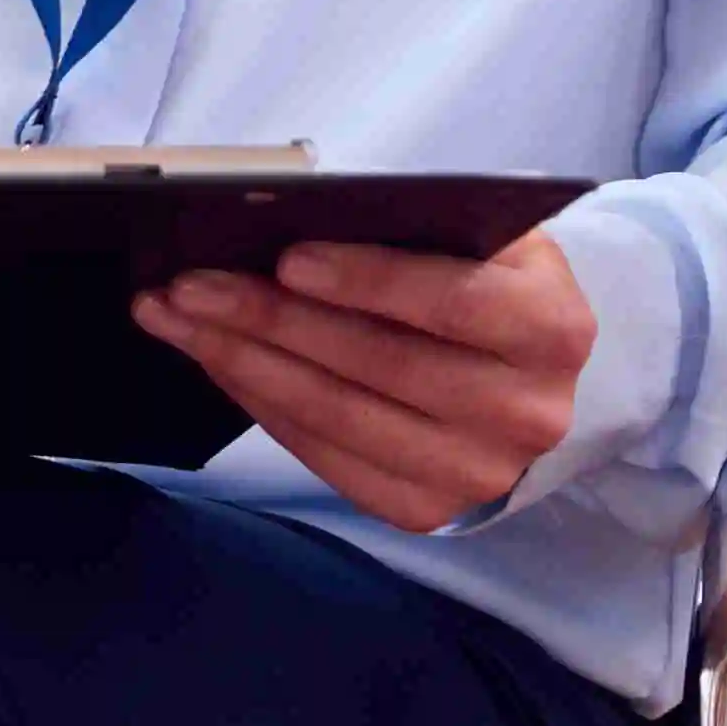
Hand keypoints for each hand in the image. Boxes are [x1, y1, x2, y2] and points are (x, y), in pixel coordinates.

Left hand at [131, 232, 596, 534]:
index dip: (367, 280)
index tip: (286, 257)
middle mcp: (526, 412)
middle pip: (379, 363)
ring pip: (339, 416)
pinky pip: (323, 457)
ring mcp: (476, 472)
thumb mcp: (480, 242)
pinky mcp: (425, 509)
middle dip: (270, 319)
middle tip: (188, 285)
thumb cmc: (487, 287)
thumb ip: (412, 230)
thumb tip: (285, 215)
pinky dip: (259, 404)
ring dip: (242, 363)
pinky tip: (215, 362)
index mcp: (552, 328)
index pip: (453, 301)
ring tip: (174, 318)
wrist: (528, 383)